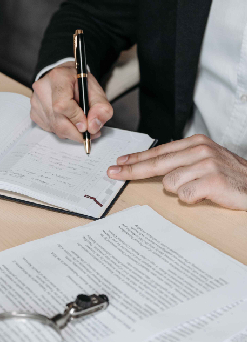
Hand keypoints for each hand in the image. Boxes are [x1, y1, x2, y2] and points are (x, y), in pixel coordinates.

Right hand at [30, 63, 112, 141]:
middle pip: (58, 121)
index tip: (87, 125)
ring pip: (55, 128)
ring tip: (78, 122)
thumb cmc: (77, 82)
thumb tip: (93, 127)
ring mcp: (36, 102)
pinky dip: (61, 129)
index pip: (62, 105)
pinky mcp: (34, 112)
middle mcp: (42, 89)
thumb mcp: (95, 89)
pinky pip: (50, 129)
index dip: (76, 119)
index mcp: (58, 78)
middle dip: (76, 132)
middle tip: (89, 132)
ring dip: (70, 131)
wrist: (62, 77)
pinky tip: (66, 119)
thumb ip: (100, 107)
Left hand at [107, 134, 246, 209]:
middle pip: (156, 163)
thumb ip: (181, 161)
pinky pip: (184, 195)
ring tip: (199, 189)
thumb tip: (151, 166)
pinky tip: (205, 195)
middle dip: (132, 170)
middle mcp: (199, 149)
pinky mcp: (212, 180)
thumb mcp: (204, 161)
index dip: (136, 158)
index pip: (159, 152)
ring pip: (170, 183)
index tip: (118, 163)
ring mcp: (206, 164)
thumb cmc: (229, 177)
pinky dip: (192, 199)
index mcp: (196, 143)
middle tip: (113, 173)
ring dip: (180, 191)